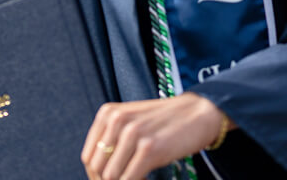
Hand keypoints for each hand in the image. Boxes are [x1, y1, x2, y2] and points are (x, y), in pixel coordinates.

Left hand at [80, 93, 233, 179]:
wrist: (198, 112)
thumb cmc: (165, 121)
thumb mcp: (131, 120)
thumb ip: (112, 138)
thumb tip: (98, 172)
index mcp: (108, 114)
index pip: (89, 156)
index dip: (96, 175)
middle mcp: (117, 121)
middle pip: (98, 168)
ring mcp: (133, 134)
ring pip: (111, 176)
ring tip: (140, 178)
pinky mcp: (150, 148)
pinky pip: (130, 179)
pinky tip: (147, 179)